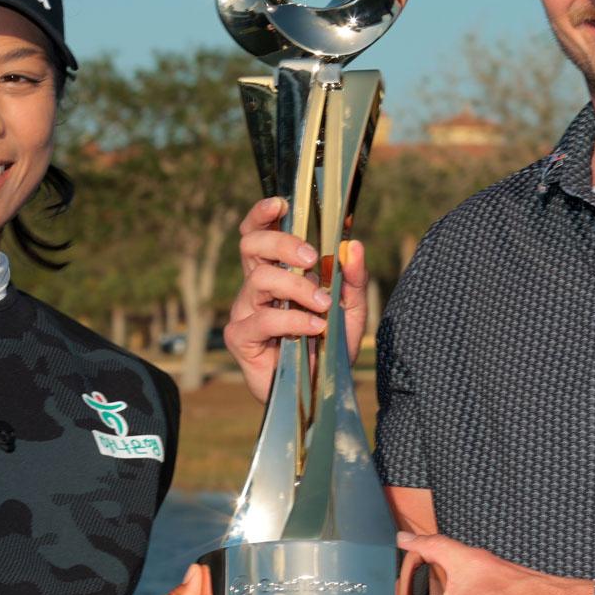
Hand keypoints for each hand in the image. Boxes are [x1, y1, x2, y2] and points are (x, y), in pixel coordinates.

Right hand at [225, 196, 369, 403]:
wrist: (322, 391)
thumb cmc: (330, 346)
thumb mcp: (352, 309)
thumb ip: (354, 278)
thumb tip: (352, 244)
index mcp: (277, 272)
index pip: (258, 234)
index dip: (262, 214)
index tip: (280, 203)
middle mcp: (256, 287)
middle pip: (251, 245)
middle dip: (284, 244)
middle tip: (313, 259)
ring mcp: (245, 311)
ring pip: (261, 279)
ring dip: (297, 287)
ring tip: (323, 305)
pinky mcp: (240, 338)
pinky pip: (264, 319)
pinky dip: (293, 320)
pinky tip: (315, 328)